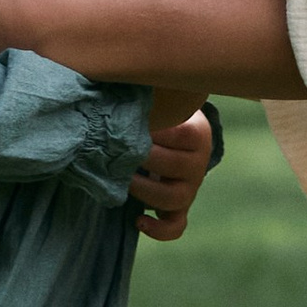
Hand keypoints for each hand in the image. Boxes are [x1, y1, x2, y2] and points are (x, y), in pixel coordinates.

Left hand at [128, 103, 216, 244]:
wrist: (174, 133)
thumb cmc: (159, 112)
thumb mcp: (157, 100)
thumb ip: (142, 94)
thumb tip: (106, 77)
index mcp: (198, 133)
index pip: (181, 135)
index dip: (155, 132)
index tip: (130, 123)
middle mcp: (199, 163)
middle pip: (176, 168)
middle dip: (144, 159)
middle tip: (119, 149)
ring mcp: (191, 188)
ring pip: (175, 199)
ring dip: (145, 191)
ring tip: (123, 179)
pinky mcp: (180, 208)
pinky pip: (176, 226)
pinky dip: (159, 229)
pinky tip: (138, 219)